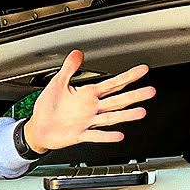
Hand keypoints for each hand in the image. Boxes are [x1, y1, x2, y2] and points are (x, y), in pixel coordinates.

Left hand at [24, 50, 154, 152]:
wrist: (38, 129)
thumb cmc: (47, 107)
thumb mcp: (57, 83)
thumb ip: (69, 68)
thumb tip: (77, 53)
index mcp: (87, 95)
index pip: (112, 84)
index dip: (127, 77)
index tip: (142, 70)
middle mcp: (91, 108)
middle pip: (117, 100)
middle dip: (134, 95)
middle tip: (151, 91)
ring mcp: (87, 122)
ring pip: (110, 117)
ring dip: (125, 115)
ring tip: (141, 112)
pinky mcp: (80, 135)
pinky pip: (95, 136)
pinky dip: (106, 136)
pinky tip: (118, 135)